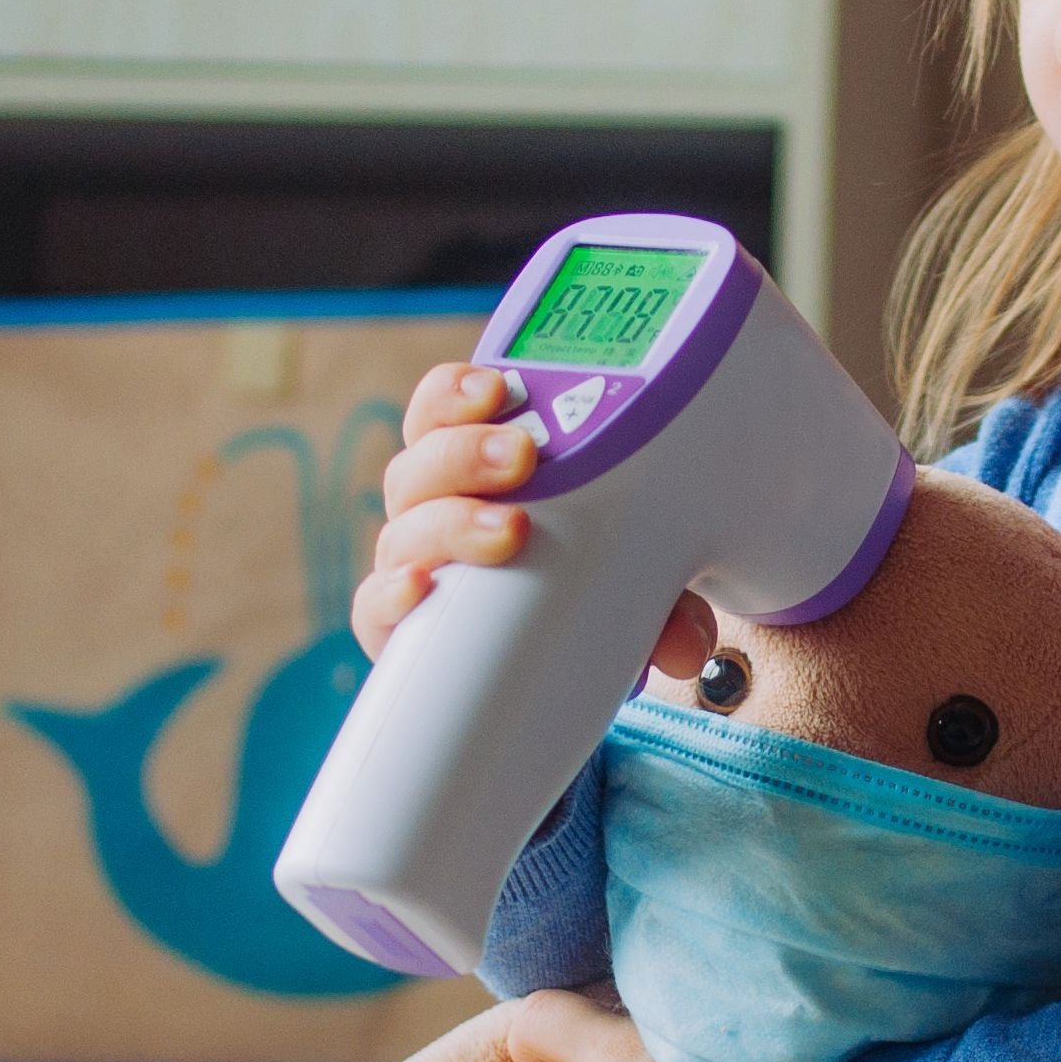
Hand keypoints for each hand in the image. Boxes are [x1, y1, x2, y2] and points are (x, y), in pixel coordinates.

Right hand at [355, 362, 714, 676]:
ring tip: (508, 529)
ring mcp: (414, 567)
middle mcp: (433, 510)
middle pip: (420, 463)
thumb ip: (662, 596)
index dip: (457, 391)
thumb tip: (685, 642)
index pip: (444, 409)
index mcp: (475, 470)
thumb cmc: (584, 589)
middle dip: (466, 451)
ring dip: (451, 521)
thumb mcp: (633, 580)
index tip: (495, 387)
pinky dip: (391, 595)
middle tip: (520, 455)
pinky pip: (374, 608)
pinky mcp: (398, 631)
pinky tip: (420, 587)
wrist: (546, 674)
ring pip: (403, 527)